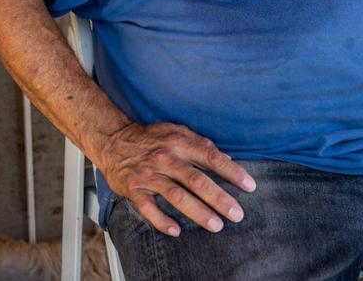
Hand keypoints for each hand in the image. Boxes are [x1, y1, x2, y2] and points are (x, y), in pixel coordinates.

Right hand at [93, 122, 254, 236]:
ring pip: (176, 196)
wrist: (113, 141)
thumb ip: (201, 144)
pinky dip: (162, 220)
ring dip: (198, 212)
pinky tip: (176, 231)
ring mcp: (149, 175)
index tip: (250, 186)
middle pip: (196, 180)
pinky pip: (148, 208)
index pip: (211, 157)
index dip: (232, 171)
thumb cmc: (150, 138)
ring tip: (216, 225)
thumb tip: (228, 157)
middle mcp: (165, 158)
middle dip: (219, 198)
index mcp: (179, 142)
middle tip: (237, 213)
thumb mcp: (176, 132)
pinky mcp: (134, 189)